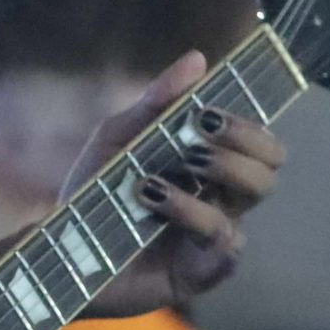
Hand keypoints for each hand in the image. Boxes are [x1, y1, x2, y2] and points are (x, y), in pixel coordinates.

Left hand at [53, 51, 285, 312]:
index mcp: (208, 168)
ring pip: (250, 199)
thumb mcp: (117, 140)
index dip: (248, 125)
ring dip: (214, 174)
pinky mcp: (202, 271)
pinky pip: (226, 243)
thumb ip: (154, 104)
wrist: (61, 250)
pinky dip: (193, 214)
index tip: (208, 112)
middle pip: (269, 168)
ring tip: (157, 175)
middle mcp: (221, 201)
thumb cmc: (94, 193)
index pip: (258, 142)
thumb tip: (198, 58)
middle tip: (197, 134)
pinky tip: (154, 202)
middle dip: (243, 143)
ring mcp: (214, 236)